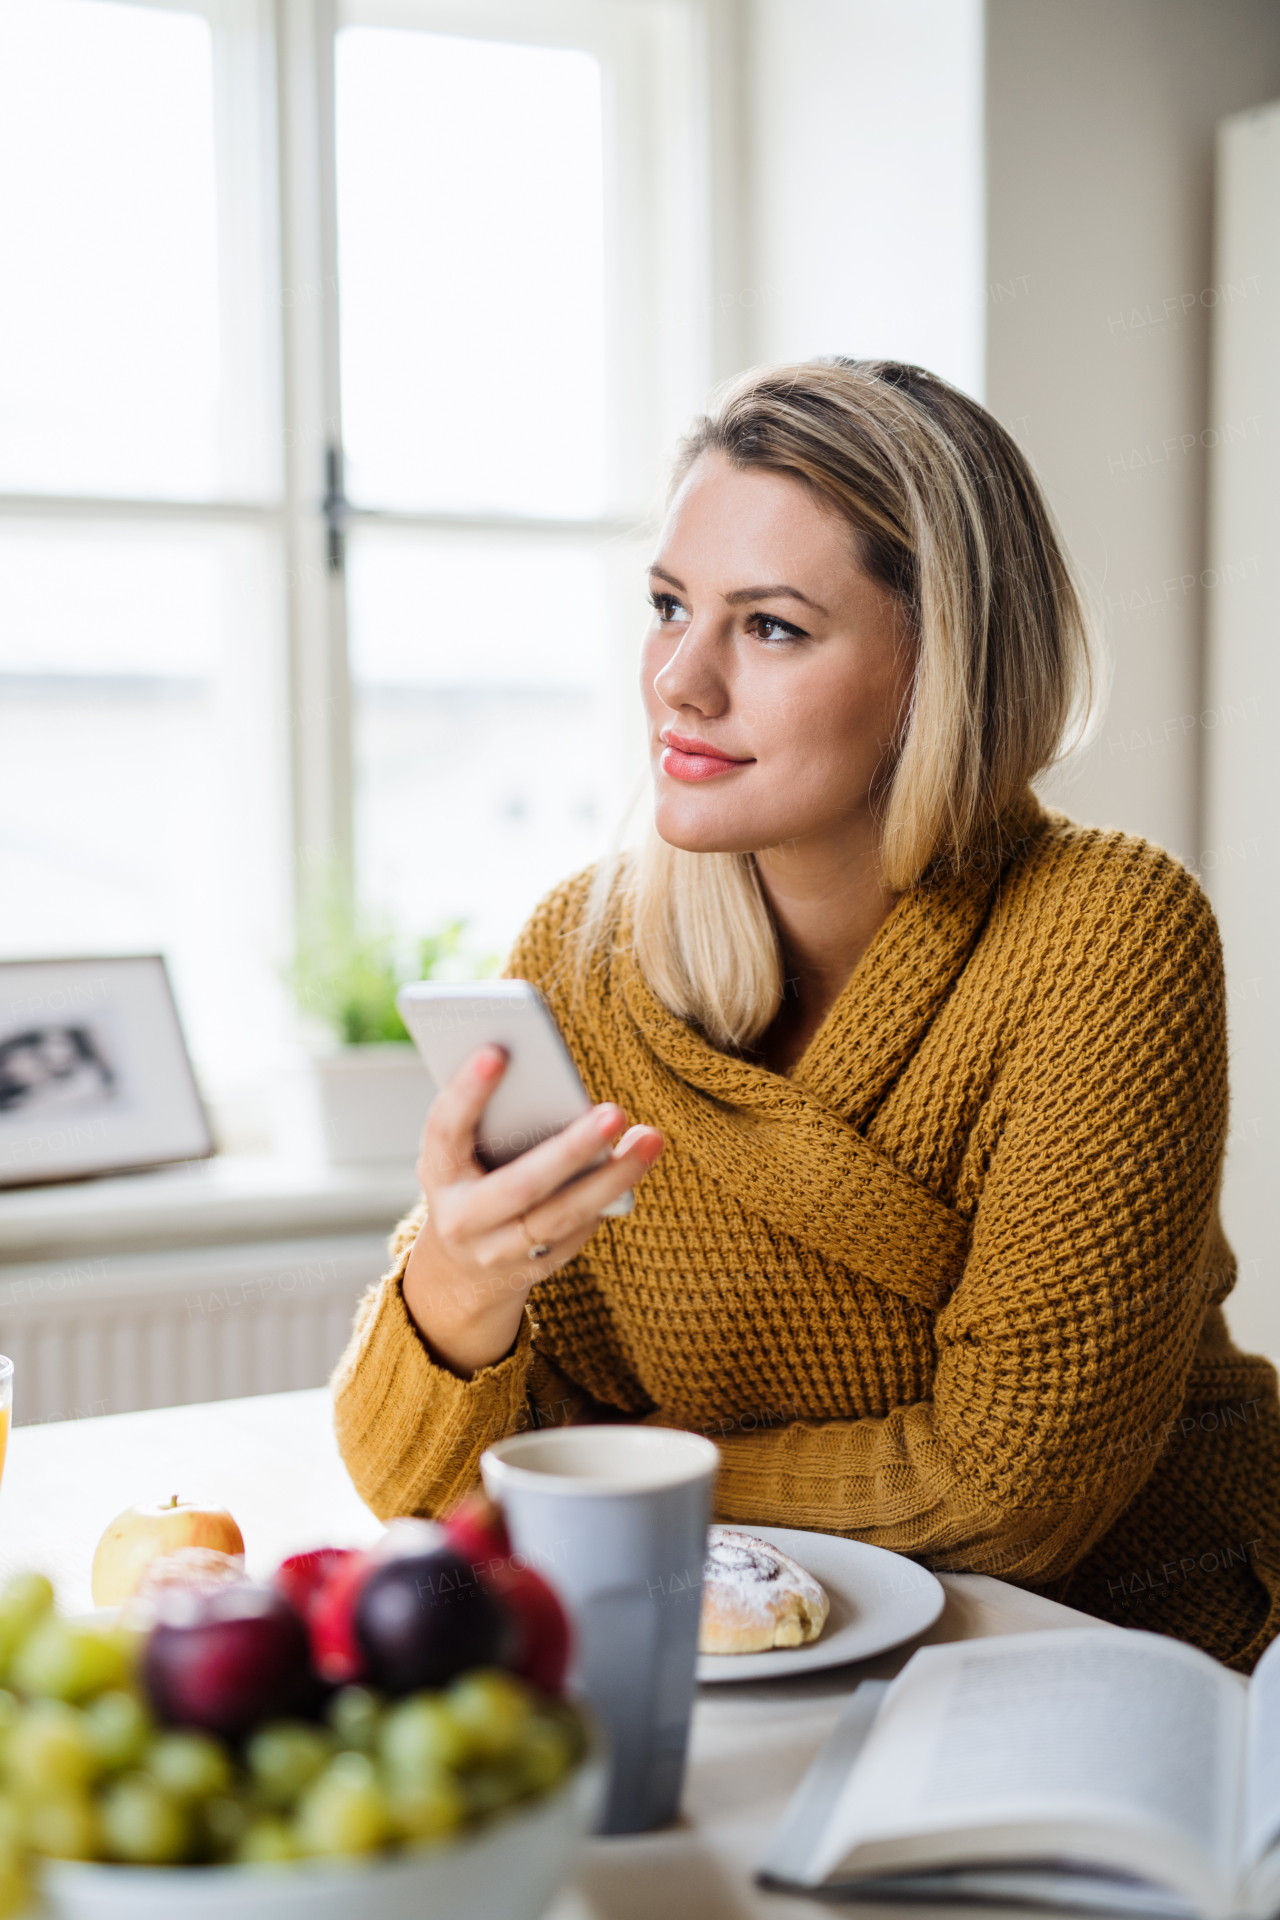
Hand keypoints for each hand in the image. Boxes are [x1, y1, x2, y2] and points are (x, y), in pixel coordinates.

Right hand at [401, 1044, 664, 1376]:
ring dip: (611, 1177)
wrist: (461, 1266)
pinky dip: (608, 1197)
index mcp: (437, 1171)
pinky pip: (577, 1232)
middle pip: (520, 1185)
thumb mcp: (464, 1151)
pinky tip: (634, 1165)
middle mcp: (461, 1218)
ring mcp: (496, 1251)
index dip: (467, 1091)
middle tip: (614, 1111)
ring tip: (649, 1139)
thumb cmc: (472, 1178)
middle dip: (570, 1149)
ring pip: (561, 1216)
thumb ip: (491, 1117)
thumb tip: (549, 1075)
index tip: (498, 1050)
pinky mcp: (533, 1269)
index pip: (446, 1128)